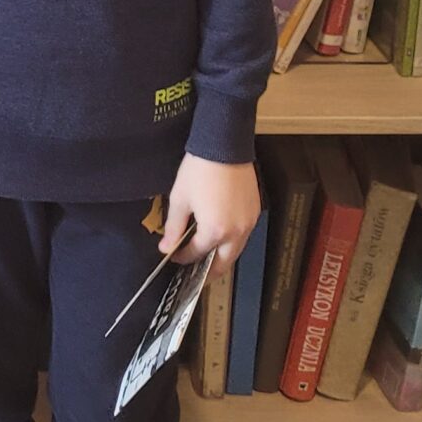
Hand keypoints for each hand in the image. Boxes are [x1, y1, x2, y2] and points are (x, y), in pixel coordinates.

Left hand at [161, 154, 260, 276]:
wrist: (224, 146)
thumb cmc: (200, 170)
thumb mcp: (180, 198)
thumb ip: (174, 227)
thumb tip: (166, 246)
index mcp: (215, 231)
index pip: (197, 254)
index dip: (183, 257)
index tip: (174, 256)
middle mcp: (236, 232)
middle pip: (223, 263)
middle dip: (208, 271)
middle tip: (196, 274)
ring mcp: (248, 223)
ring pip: (236, 251)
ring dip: (222, 258)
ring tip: (208, 259)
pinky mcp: (254, 212)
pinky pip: (244, 235)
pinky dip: (233, 242)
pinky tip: (221, 237)